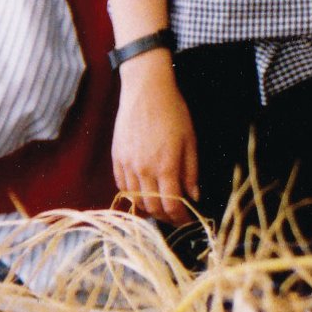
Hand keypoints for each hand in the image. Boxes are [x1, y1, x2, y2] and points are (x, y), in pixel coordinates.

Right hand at [112, 54, 199, 222]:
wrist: (146, 90)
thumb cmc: (173, 112)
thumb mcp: (190, 141)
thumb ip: (191, 171)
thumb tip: (194, 196)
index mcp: (166, 166)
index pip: (172, 205)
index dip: (181, 218)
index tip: (188, 220)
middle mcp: (144, 169)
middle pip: (153, 207)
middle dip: (166, 217)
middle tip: (176, 218)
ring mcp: (127, 164)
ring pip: (135, 200)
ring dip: (149, 209)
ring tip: (160, 208)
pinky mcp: (117, 157)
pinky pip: (122, 186)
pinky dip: (132, 196)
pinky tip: (143, 194)